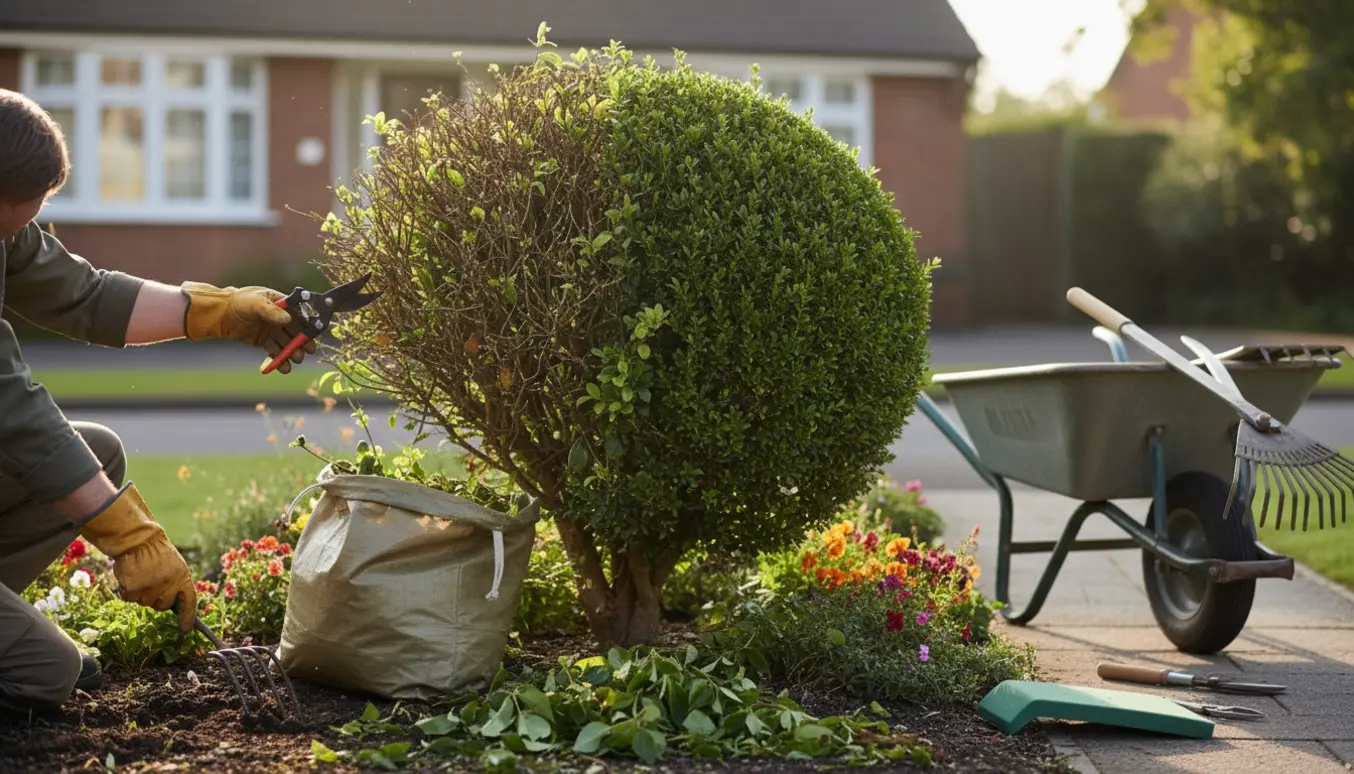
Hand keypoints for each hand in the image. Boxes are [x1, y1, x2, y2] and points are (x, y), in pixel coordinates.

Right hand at [77, 483, 197, 631]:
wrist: (137, 539)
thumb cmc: (156, 552)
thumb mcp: (174, 566)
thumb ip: (176, 584)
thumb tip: (174, 606)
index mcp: (183, 577)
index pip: (190, 602)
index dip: (188, 618)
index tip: (187, 630)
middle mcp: (169, 585)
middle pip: (163, 606)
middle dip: (158, 598)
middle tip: (152, 582)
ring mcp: (151, 589)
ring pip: (145, 603)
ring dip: (142, 593)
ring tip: (141, 574)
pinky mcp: (134, 590)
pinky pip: (131, 599)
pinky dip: (128, 591)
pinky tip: (131, 576)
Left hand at [180, 282, 317, 373]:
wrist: (220, 314)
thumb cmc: (239, 302)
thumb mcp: (255, 302)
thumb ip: (271, 311)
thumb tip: (288, 320)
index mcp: (282, 304)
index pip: (299, 315)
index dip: (307, 324)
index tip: (313, 334)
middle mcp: (280, 318)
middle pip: (296, 331)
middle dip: (303, 342)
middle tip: (308, 351)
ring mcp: (272, 331)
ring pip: (287, 343)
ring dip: (292, 352)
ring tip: (296, 359)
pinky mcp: (264, 342)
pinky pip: (275, 352)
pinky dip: (279, 360)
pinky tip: (284, 368)